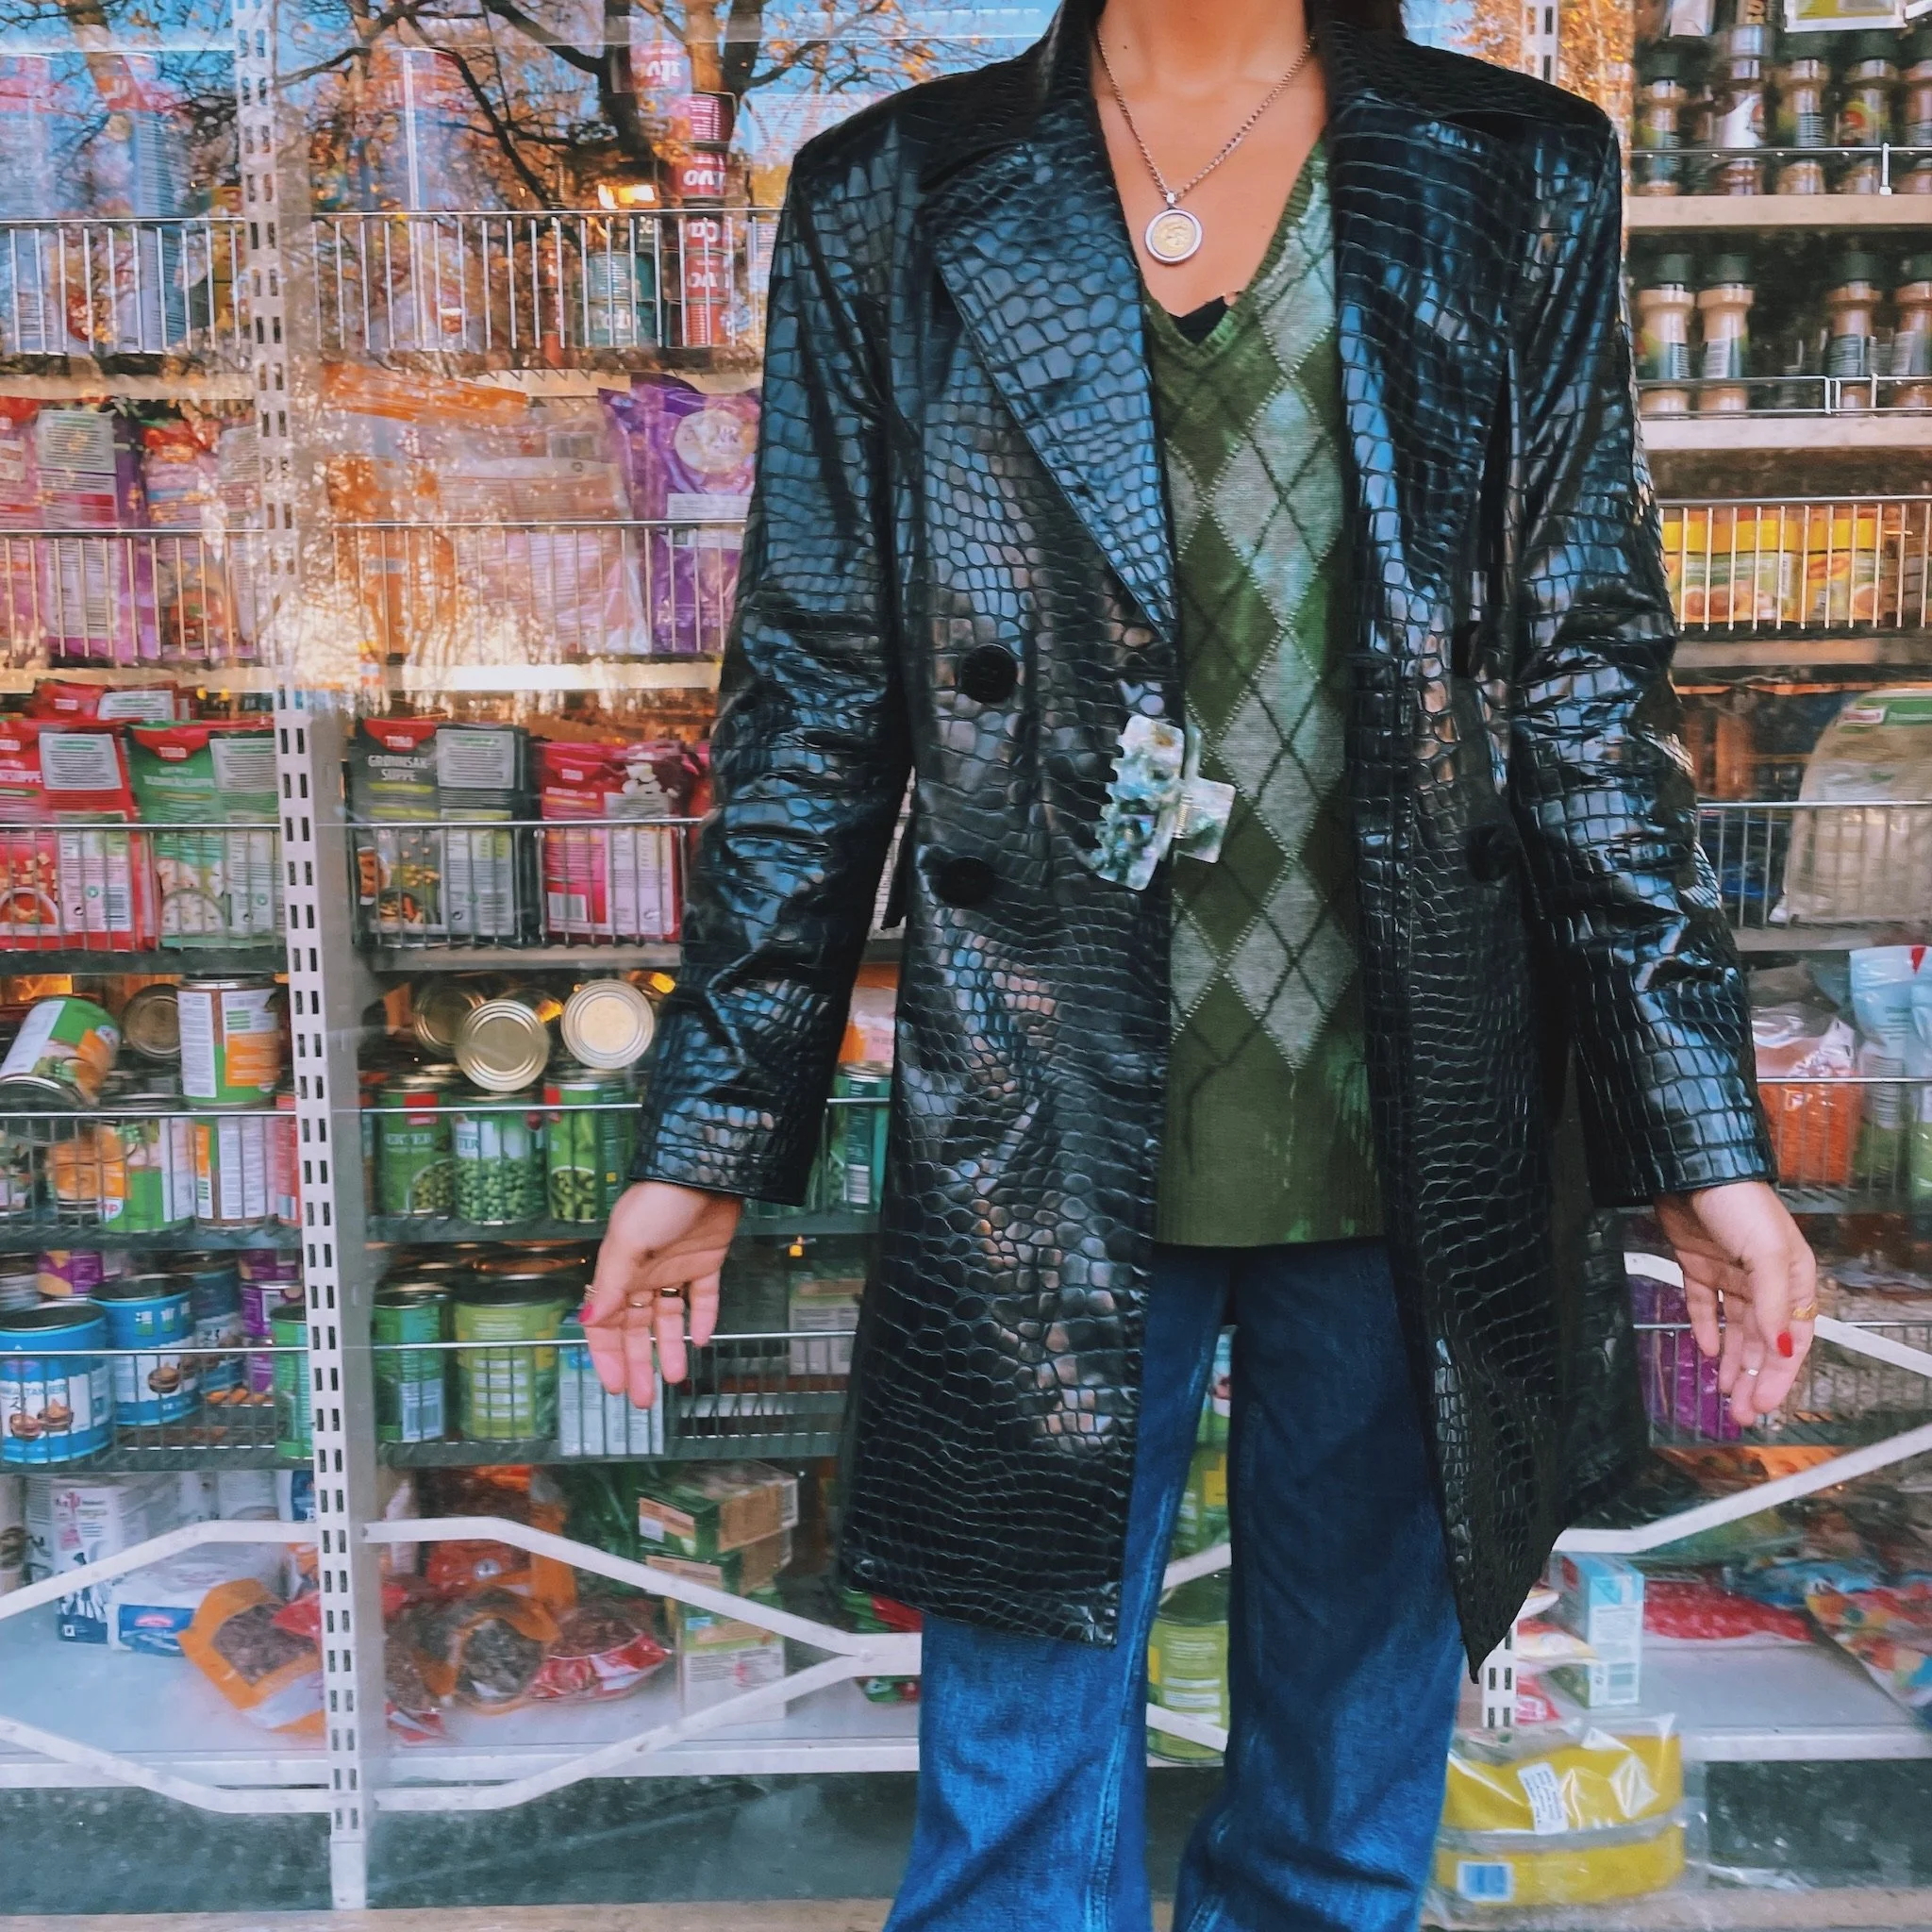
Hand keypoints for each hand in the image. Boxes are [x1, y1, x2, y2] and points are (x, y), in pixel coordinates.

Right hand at [584, 1182, 741, 1406]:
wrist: (706, 1171)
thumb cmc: (659, 1203)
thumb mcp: (627, 1244)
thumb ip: (611, 1286)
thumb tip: (589, 1323)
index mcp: (620, 1271)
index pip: (607, 1325)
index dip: (608, 1357)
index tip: (614, 1387)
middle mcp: (645, 1274)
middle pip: (637, 1330)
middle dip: (638, 1365)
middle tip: (643, 1400)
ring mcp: (676, 1268)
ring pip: (669, 1319)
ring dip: (670, 1349)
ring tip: (675, 1379)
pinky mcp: (707, 1260)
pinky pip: (704, 1298)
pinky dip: (703, 1319)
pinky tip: (702, 1340)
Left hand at [1652, 1181, 1816, 1427]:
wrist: (1692, 1170)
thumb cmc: (1741, 1207)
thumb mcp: (1767, 1255)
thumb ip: (1775, 1305)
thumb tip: (1782, 1352)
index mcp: (1794, 1279)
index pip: (1794, 1339)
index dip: (1781, 1375)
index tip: (1766, 1405)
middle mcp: (1765, 1282)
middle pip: (1764, 1341)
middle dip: (1755, 1378)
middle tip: (1742, 1413)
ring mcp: (1731, 1274)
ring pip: (1735, 1329)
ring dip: (1732, 1362)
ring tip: (1725, 1393)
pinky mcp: (1698, 1265)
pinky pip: (1704, 1305)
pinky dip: (1706, 1328)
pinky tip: (1706, 1351)